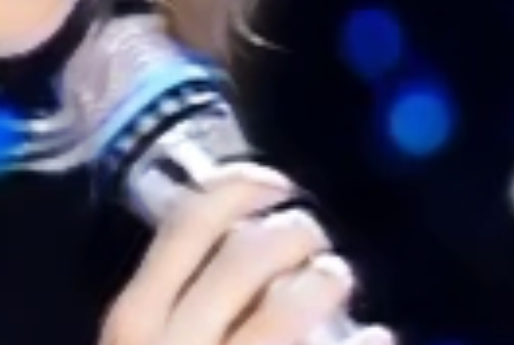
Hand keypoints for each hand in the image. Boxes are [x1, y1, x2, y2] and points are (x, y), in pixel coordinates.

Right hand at [99, 163, 394, 344]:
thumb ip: (178, 307)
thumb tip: (239, 236)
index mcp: (134, 322)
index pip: (187, 221)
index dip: (238, 188)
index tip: (272, 184)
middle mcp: (172, 343)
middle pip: (248, 252)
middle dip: (294, 233)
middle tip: (313, 242)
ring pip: (292, 300)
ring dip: (328, 278)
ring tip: (338, 281)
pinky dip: (371, 341)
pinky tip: (379, 339)